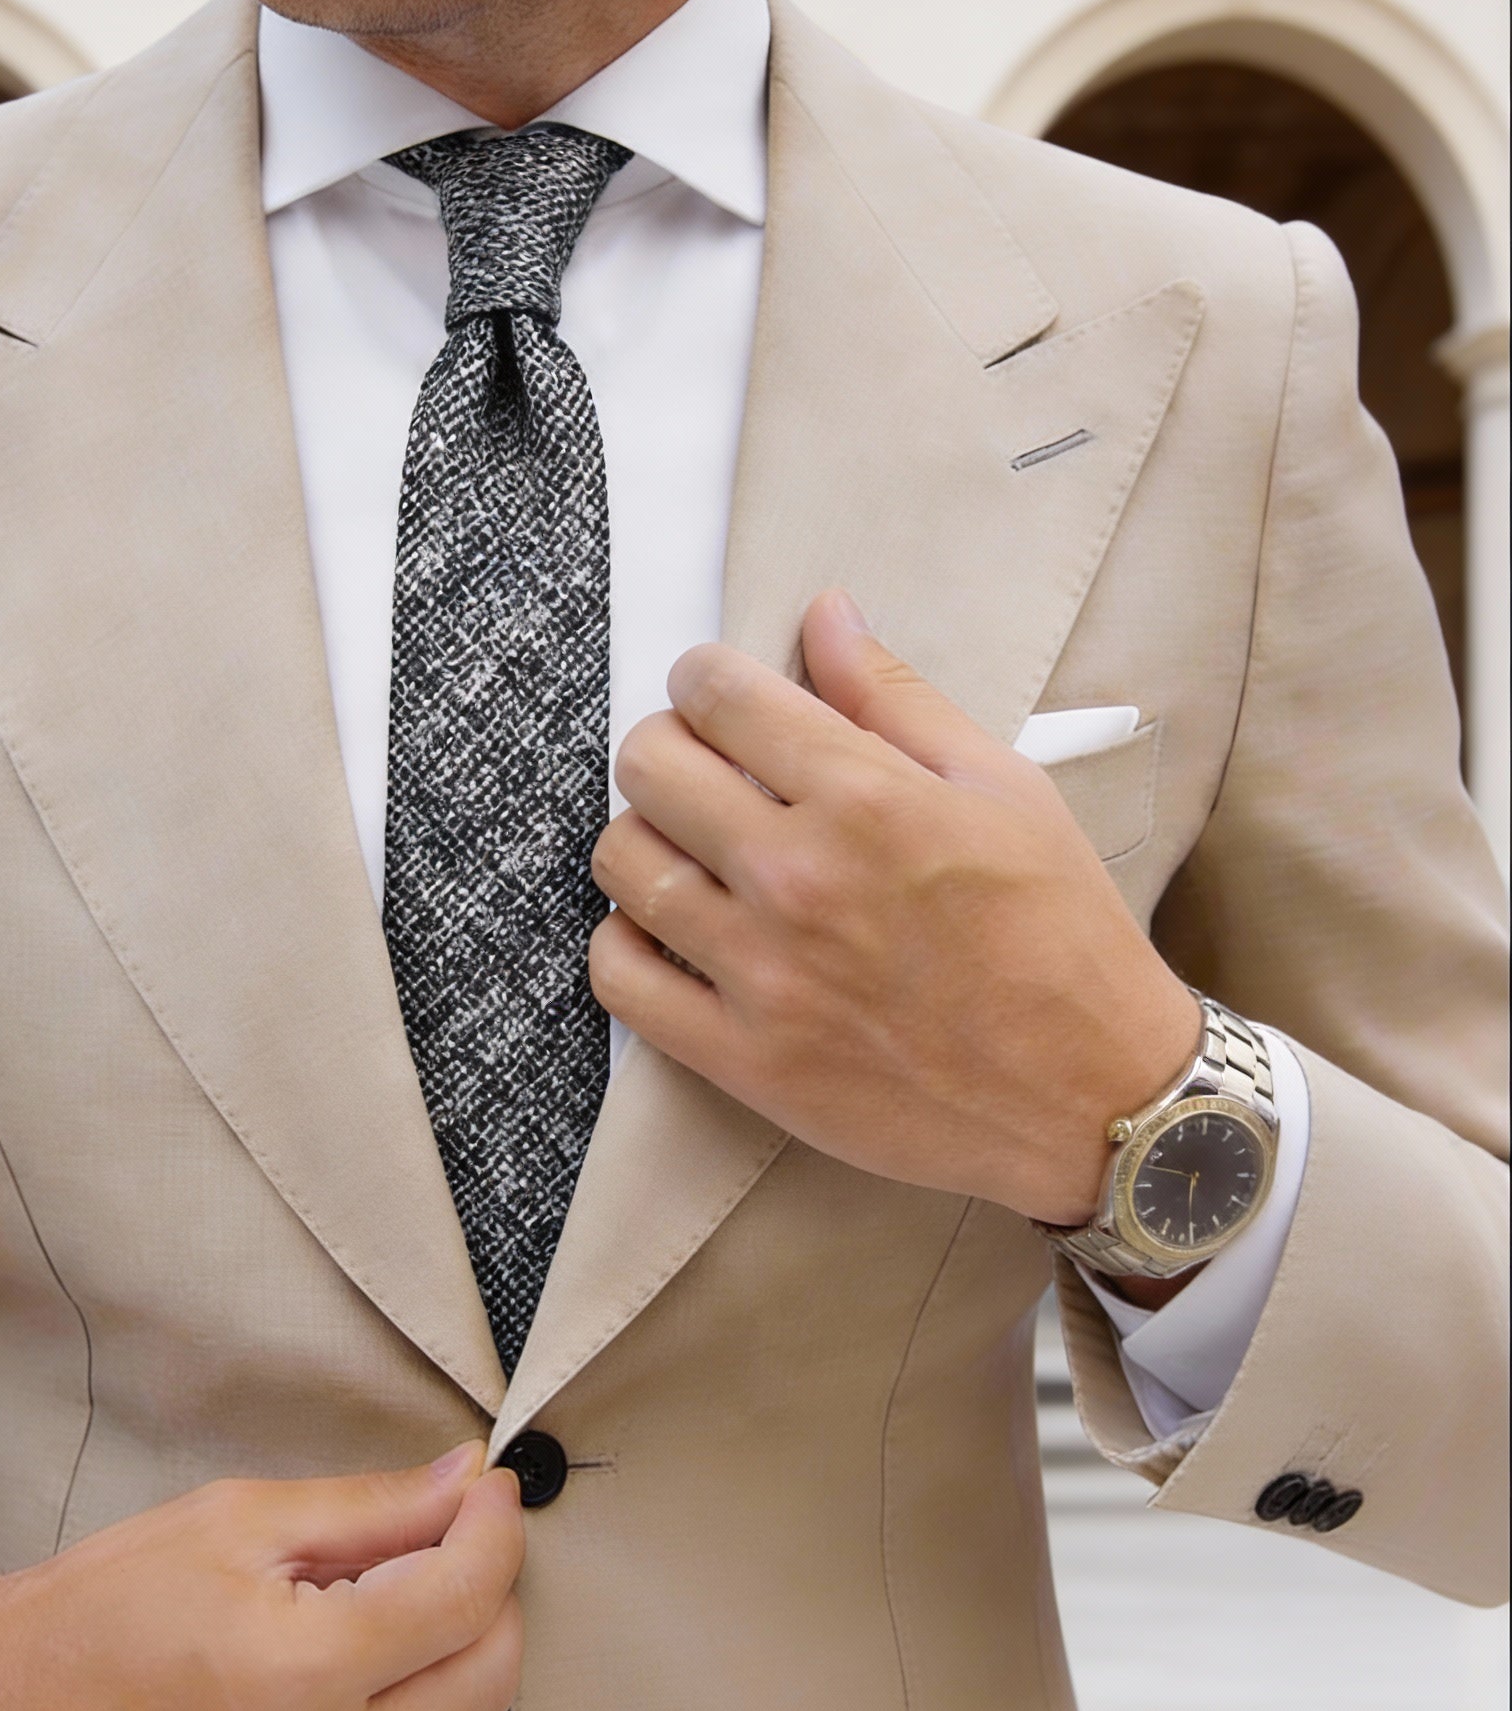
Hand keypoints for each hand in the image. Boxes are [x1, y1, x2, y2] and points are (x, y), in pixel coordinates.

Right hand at [0, 1445, 523, 1710]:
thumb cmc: (100, 1613)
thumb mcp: (236, 1523)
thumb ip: (370, 1507)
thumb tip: (466, 1483)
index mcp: (303, 1673)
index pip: (466, 1595)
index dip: (493, 1529)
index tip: (487, 1496)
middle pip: (486, 1679)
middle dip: (487, 1598)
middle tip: (449, 1549)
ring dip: (445, 1675)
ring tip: (376, 1625)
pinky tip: (347, 1702)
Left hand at [589, 589, 1198, 1226]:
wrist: (1091, 1096)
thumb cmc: (1060, 936)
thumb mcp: (1004, 789)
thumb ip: (896, 698)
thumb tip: (824, 615)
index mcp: (866, 797)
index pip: (717, 694)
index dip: (704, 678)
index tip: (718, 696)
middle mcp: (799, 877)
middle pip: (649, 765)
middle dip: (667, 748)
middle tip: (704, 771)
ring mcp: (762, 973)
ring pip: (622, 862)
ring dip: (644, 840)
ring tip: (690, 854)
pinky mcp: (742, 1058)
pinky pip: (619, 977)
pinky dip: (626, 944)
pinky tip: (670, 933)